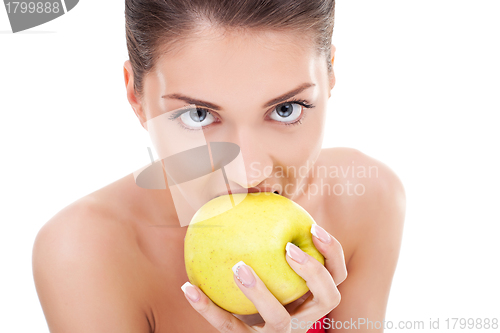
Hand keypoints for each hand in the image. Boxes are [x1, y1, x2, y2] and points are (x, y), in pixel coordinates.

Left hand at [181, 224, 347, 331]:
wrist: (245, 327)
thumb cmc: (260, 285)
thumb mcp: (271, 266)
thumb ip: (269, 236)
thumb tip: (255, 189)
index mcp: (313, 296)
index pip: (336, 276)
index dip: (331, 253)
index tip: (313, 227)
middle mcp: (304, 317)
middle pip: (327, 299)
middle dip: (313, 272)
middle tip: (289, 249)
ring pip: (279, 319)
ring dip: (261, 292)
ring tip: (239, 267)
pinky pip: (228, 326)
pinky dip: (208, 308)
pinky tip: (187, 286)